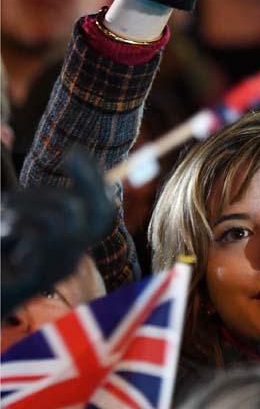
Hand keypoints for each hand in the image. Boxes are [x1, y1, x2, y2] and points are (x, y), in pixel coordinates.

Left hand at [0, 150, 112, 315]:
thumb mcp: (5, 212)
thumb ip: (11, 183)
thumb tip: (4, 132)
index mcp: (69, 244)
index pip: (101, 207)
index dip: (93, 178)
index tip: (75, 151)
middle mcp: (74, 256)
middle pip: (101, 211)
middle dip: (87, 178)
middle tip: (66, 156)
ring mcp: (61, 268)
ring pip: (68, 216)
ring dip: (35, 201)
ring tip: (7, 209)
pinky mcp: (43, 276)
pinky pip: (46, 234)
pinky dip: (23, 221)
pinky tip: (5, 231)